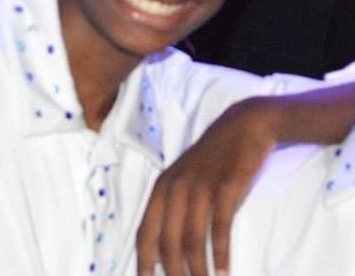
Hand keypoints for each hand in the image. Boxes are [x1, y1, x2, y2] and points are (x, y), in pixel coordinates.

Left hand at [136, 97, 282, 275]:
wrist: (244, 125)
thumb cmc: (214, 158)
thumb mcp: (184, 176)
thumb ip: (172, 204)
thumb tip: (165, 243)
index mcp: (161, 188)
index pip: (145, 231)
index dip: (143, 261)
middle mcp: (175, 188)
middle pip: (167, 242)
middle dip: (174, 273)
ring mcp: (199, 187)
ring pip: (191, 239)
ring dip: (197, 270)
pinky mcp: (225, 188)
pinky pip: (219, 228)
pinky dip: (220, 254)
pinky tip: (223, 271)